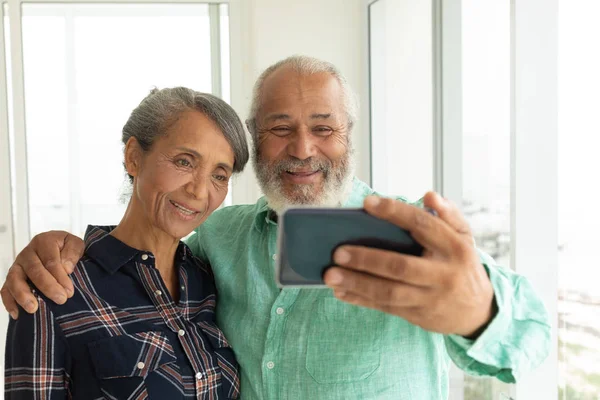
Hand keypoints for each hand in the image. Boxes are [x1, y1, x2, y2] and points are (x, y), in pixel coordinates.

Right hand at [1, 231, 83, 318]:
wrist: (57, 248)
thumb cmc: (67, 248)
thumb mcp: (75, 243)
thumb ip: (73, 252)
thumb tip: (66, 268)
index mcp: (44, 241)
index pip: (51, 261)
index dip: (60, 277)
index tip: (70, 292)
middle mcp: (27, 253)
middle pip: (34, 270)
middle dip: (47, 287)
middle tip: (61, 300)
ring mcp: (17, 266)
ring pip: (15, 279)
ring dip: (23, 295)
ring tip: (33, 309)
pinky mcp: (11, 278)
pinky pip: (5, 289)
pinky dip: (9, 302)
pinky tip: (17, 314)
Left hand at [323, 192, 494, 337]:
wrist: (478, 311)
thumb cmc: (461, 264)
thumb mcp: (464, 237)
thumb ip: (448, 214)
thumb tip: (429, 196)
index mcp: (454, 247)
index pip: (423, 225)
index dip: (395, 213)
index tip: (368, 203)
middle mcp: (443, 274)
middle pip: (400, 266)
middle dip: (366, 260)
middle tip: (337, 252)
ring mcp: (430, 298)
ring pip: (389, 292)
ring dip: (357, 284)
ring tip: (330, 275)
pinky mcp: (418, 315)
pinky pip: (385, 307)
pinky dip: (361, 300)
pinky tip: (341, 292)